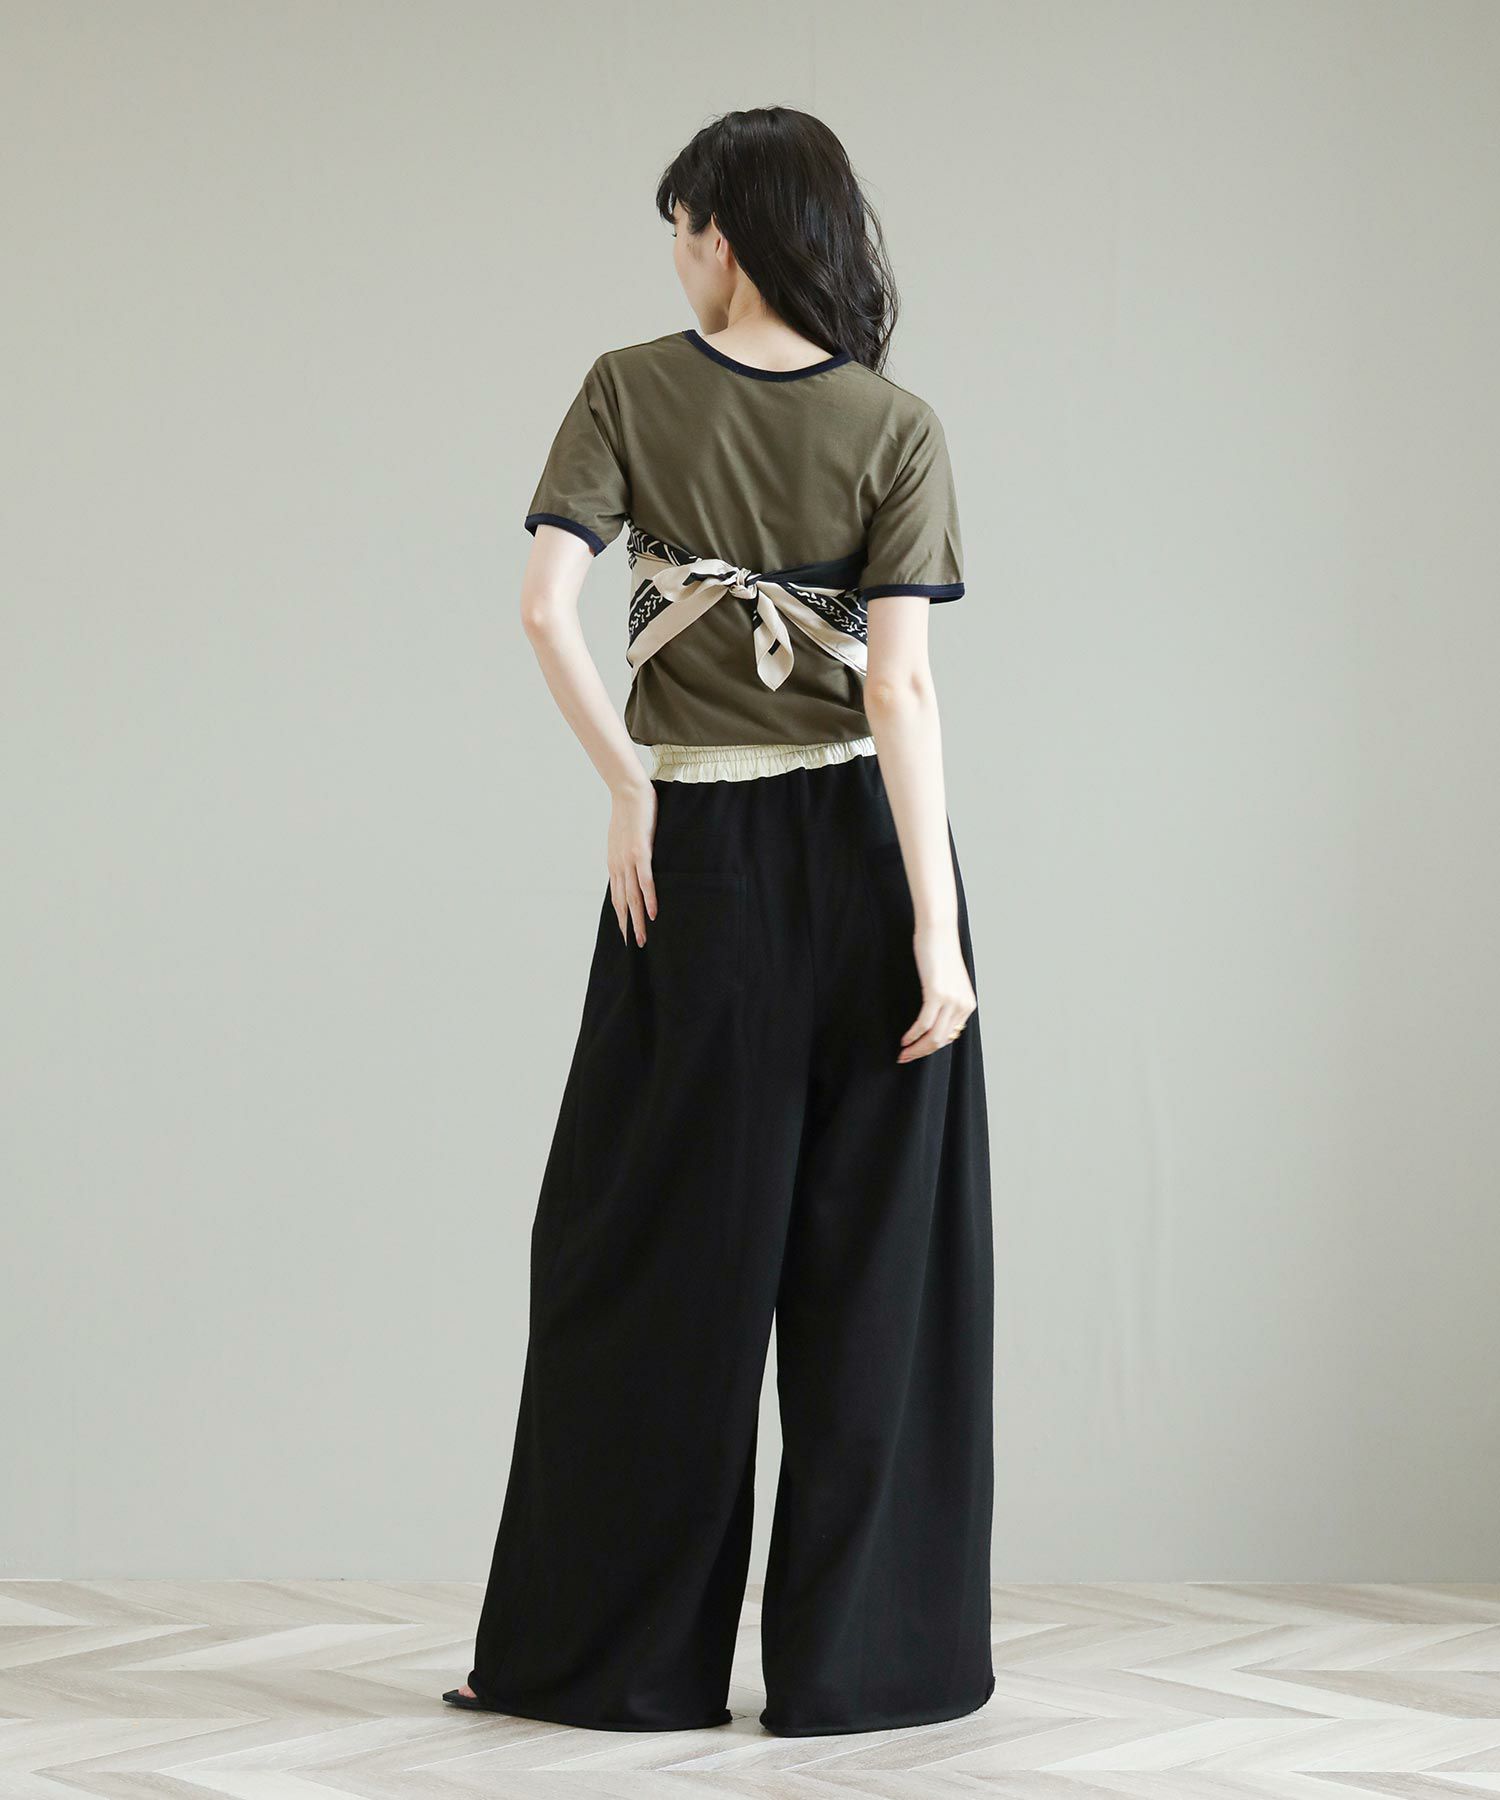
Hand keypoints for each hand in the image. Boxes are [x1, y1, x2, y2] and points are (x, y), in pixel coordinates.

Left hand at [608, 780, 657, 946]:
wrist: (628, 791)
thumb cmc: (629, 812)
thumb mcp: (624, 837)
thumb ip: (627, 852)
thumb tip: (633, 861)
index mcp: (614, 864)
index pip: (616, 896)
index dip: (621, 916)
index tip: (625, 932)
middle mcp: (618, 866)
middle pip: (622, 903)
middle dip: (628, 926)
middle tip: (634, 945)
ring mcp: (628, 861)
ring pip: (632, 897)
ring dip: (637, 920)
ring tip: (642, 938)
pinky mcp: (641, 853)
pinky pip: (645, 881)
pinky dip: (649, 898)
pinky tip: (654, 913)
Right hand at [899, 920, 975, 1061]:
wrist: (938, 931)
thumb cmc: (939, 952)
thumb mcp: (948, 980)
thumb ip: (946, 1000)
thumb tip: (932, 1020)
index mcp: (968, 1004)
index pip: (950, 1035)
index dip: (931, 1047)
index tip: (915, 1050)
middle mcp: (963, 1005)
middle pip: (942, 1040)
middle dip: (921, 1052)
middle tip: (904, 1057)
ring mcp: (951, 1000)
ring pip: (933, 1036)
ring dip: (916, 1048)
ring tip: (902, 1053)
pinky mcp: (937, 994)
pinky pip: (924, 1024)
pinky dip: (913, 1035)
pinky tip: (904, 1039)